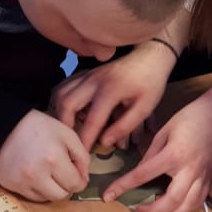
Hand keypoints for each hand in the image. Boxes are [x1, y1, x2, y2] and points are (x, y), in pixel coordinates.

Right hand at [0, 110, 89, 200]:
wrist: (3, 124)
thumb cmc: (39, 127)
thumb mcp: (67, 134)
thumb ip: (82, 157)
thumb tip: (84, 180)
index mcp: (54, 159)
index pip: (75, 184)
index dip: (79, 180)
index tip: (76, 173)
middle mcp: (36, 174)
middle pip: (61, 196)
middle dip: (66, 186)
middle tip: (62, 173)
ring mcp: (21, 181)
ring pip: (46, 199)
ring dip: (51, 189)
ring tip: (46, 172)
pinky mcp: (9, 185)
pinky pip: (30, 196)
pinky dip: (36, 188)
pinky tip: (34, 173)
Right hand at [50, 43, 175, 151]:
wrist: (150, 55)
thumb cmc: (150, 82)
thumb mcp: (145, 107)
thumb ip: (125, 126)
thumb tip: (105, 142)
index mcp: (110, 90)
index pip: (92, 120)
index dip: (85, 140)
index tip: (82, 156)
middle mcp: (93, 81)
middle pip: (67, 103)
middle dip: (64, 125)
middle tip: (69, 141)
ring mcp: (87, 75)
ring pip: (61, 93)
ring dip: (60, 112)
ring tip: (68, 128)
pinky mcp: (85, 73)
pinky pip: (65, 86)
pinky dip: (62, 100)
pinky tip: (69, 112)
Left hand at [102, 96, 211, 211]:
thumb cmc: (188, 119)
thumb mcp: (163, 132)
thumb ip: (150, 154)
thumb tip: (139, 172)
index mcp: (173, 154)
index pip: (143, 175)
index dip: (123, 186)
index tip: (108, 196)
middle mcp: (189, 169)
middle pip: (171, 200)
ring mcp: (201, 177)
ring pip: (187, 207)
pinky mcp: (209, 179)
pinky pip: (198, 202)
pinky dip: (185, 211)